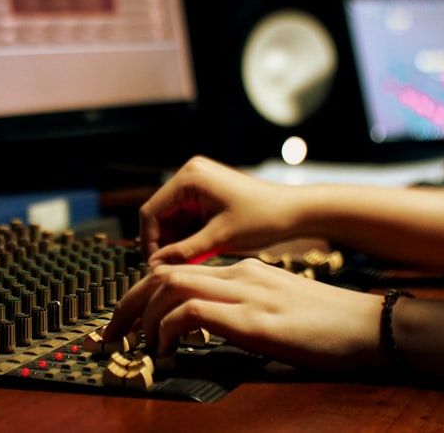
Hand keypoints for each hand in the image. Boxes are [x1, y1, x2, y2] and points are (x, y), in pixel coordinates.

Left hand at [102, 258, 384, 368]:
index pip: (178, 268)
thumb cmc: (328, 324)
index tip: (129, 319)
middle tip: (111, 333)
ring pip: (169, 287)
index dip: (144, 292)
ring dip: (142, 317)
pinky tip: (166, 351)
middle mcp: (238, 273)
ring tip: (136, 346)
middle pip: (163, 273)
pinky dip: (168, 330)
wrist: (369, 325)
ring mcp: (245, 293)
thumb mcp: (275, 308)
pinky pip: (191, 312)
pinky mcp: (253, 320)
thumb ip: (241, 308)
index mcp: (242, 270)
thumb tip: (207, 325)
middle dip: (128, 302)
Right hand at [139, 155, 301, 264]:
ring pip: (172, 219)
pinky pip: (186, 218)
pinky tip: (196, 255)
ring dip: (176, 242)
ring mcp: (198, 183)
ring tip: (186, 265)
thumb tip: (154, 266)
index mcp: (189, 177)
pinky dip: (188, 237)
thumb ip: (184, 252)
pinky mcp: (206, 194)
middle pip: (159, 215)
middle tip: (168, 270)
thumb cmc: (263, 218)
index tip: (155, 267)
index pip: (151, 212)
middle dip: (163, 243)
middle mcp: (190, 174)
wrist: (294, 212)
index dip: (149, 242)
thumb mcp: (220, 238)